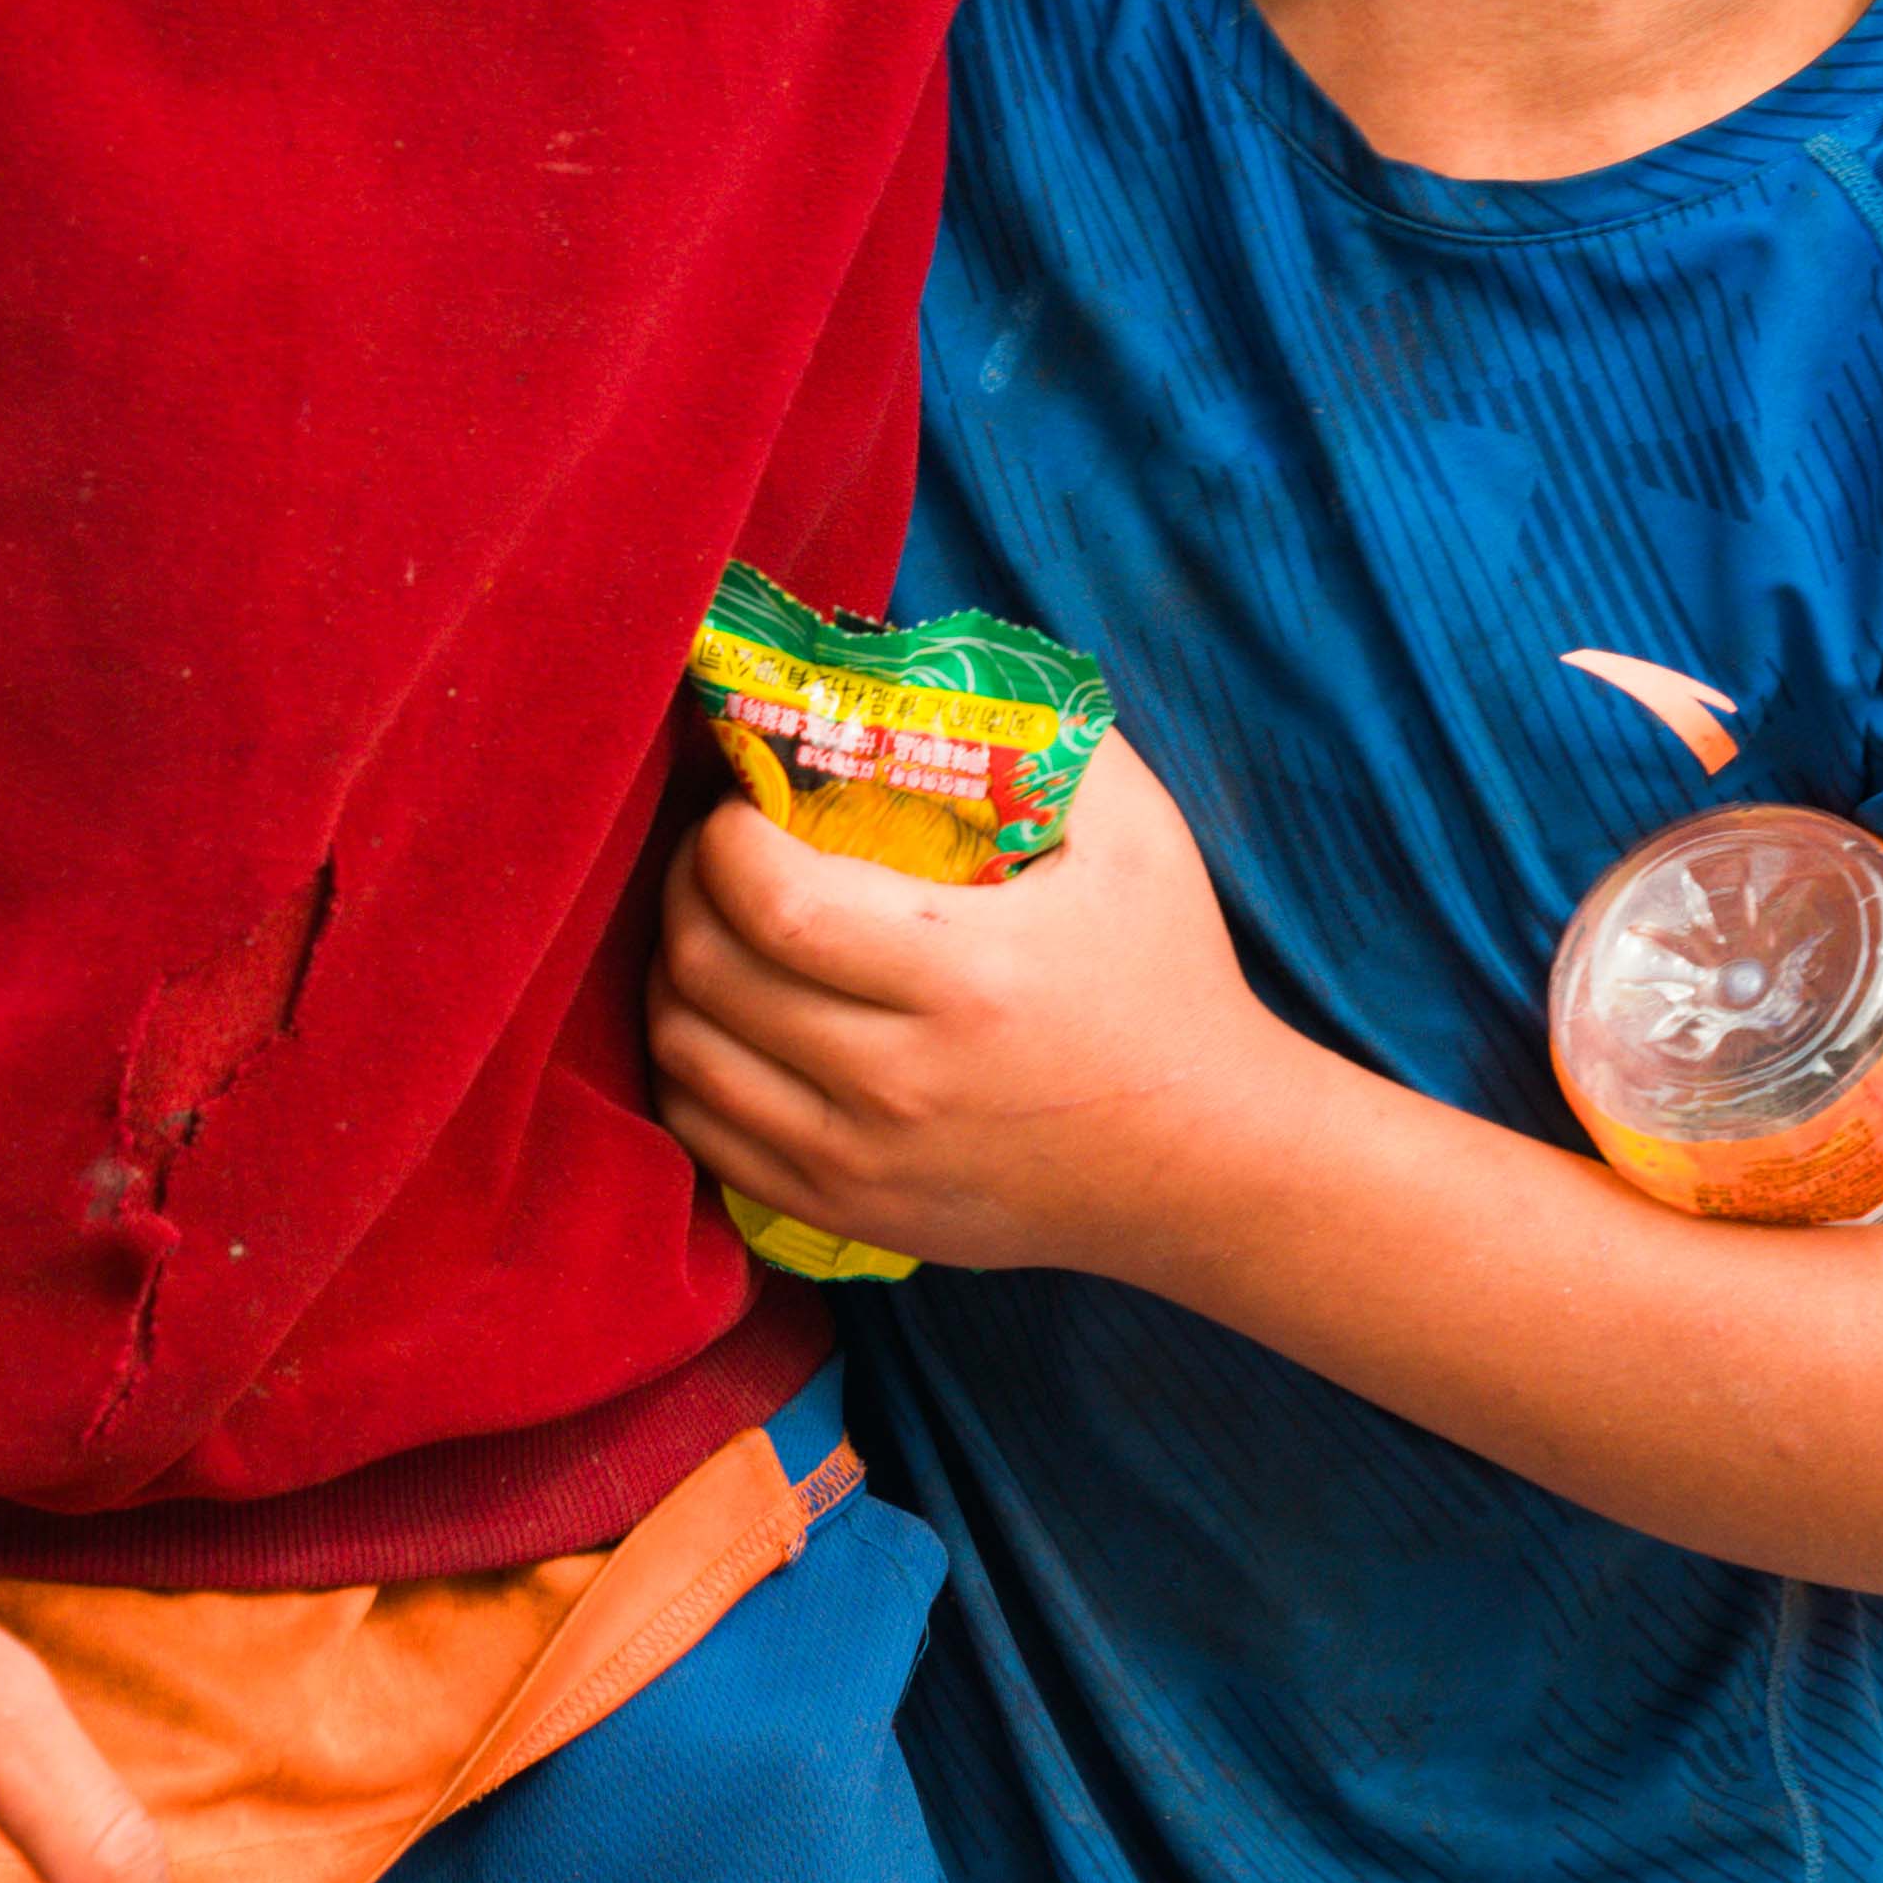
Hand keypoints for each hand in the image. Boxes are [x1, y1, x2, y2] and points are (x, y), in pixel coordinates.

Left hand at [649, 738, 1309, 1278]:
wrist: (1210, 1160)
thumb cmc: (1170, 980)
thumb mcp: (1138, 835)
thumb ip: (1047, 737)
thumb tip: (928, 668)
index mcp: (966, 977)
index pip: (773, 902)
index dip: (722, 839)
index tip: (741, 802)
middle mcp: (900, 1082)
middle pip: (709, 975)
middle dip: (683, 890)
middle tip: (711, 850)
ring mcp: (865, 1162)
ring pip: (687, 1059)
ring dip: (673, 976)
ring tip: (709, 928)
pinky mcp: (850, 1214)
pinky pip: (706, 1139)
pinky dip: (688, 1070)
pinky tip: (722, 1020)